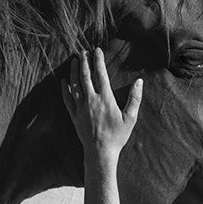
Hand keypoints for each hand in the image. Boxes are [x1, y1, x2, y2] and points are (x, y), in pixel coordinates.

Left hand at [65, 47, 142, 180]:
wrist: (100, 152)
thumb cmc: (117, 136)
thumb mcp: (130, 118)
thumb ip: (134, 98)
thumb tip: (139, 82)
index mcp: (105, 98)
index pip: (101, 74)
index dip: (98, 60)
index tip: (97, 50)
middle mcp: (91, 100)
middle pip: (85, 76)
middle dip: (84, 61)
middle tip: (83, 51)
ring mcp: (81, 108)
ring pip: (74, 85)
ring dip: (74, 71)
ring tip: (75, 61)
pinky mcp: (74, 116)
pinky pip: (67, 99)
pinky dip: (64, 89)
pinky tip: (63, 81)